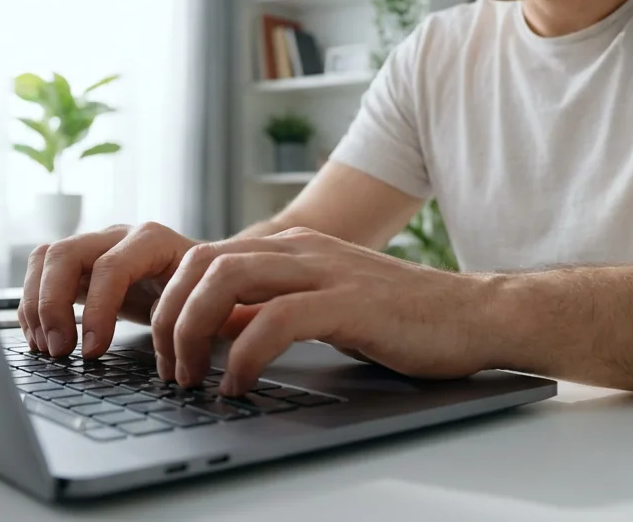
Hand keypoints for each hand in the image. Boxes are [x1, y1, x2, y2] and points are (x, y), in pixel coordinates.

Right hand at [19, 222, 197, 357]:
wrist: (205, 272)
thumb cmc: (206, 289)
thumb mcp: (206, 300)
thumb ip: (189, 318)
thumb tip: (174, 355)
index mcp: (153, 240)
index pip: (111, 267)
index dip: (98, 310)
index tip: (93, 351)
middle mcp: (118, 236)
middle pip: (66, 254)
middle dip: (53, 305)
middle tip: (60, 350)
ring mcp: (96, 246)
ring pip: (46, 258)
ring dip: (36, 304)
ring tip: (46, 346)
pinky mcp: (80, 265)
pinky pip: (42, 272)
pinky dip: (34, 305)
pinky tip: (42, 337)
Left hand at [151, 227, 494, 396]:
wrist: (473, 315)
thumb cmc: (401, 319)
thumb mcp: (323, 305)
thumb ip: (274, 307)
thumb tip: (217, 332)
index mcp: (291, 248)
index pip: (202, 255)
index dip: (168, 301)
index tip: (159, 350)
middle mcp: (302, 249)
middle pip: (201, 260)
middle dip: (169, 316)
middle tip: (167, 368)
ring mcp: (326, 271)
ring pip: (227, 278)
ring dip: (193, 332)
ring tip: (191, 377)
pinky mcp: (350, 303)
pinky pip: (276, 319)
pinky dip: (243, 354)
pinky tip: (238, 384)